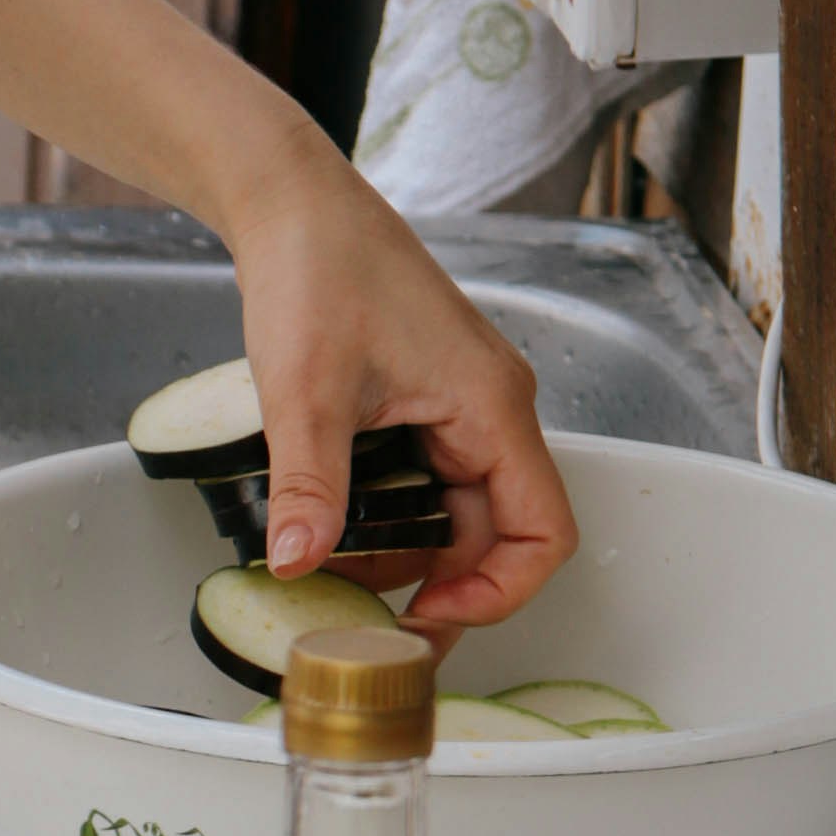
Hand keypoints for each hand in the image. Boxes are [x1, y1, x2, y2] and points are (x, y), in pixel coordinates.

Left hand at [228, 132, 576, 635]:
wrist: (291, 203)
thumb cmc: (316, 264)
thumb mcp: (305, 389)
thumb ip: (307, 486)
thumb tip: (298, 564)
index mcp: (491, 407)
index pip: (543, 535)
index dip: (498, 595)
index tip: (430, 618)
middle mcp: (490, 412)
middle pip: (501, 540)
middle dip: (445, 594)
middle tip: (381, 632)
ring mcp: (461, 410)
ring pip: (461, 520)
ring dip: (414, 563)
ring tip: (349, 585)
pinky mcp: (428, 408)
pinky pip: (431, 490)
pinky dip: (395, 526)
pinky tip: (344, 538)